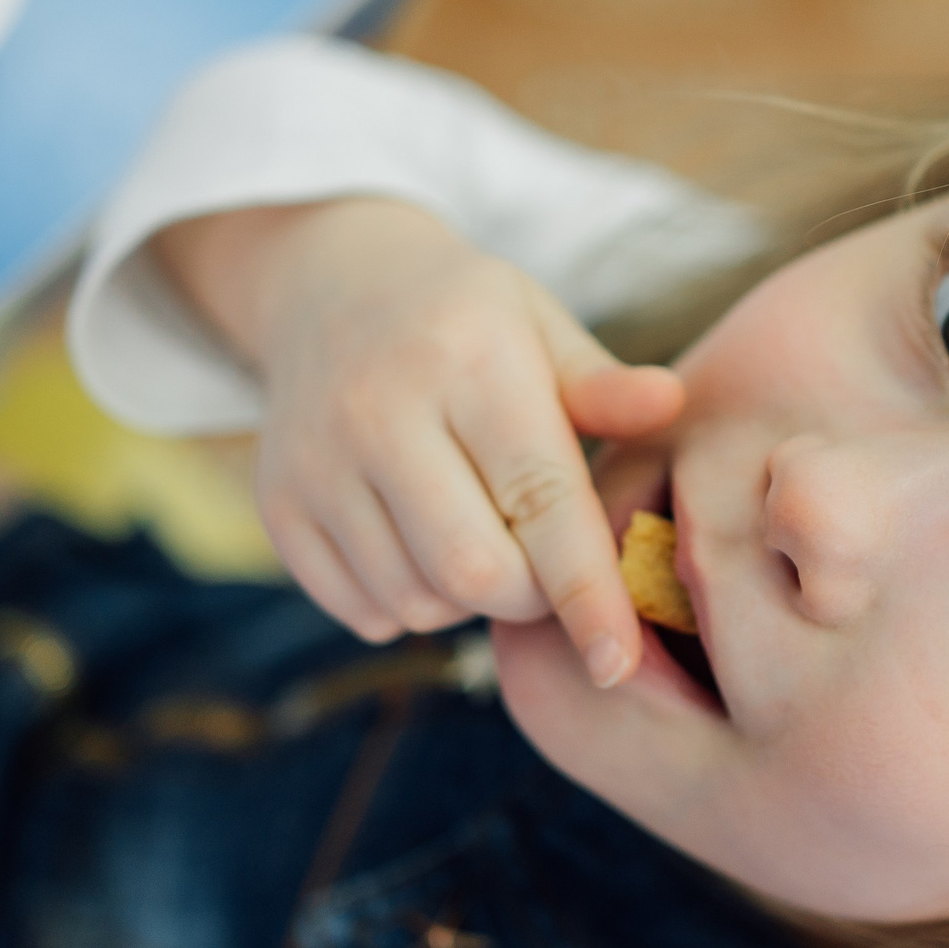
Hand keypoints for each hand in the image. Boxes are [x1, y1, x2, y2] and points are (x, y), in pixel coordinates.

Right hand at [159, 198, 682, 684]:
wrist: (329, 286)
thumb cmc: (466, 319)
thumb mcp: (539, 326)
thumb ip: (602, 385)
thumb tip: (671, 403)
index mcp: (468, 359)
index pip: (539, 497)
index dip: (585, 590)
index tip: (618, 661)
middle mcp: (379, 410)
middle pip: (474, 570)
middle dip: (530, 597)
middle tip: (542, 559)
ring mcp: (318, 462)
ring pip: (416, 601)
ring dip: (467, 600)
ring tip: (475, 531)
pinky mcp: (277, 506)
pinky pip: (361, 611)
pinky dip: (406, 606)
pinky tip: (417, 542)